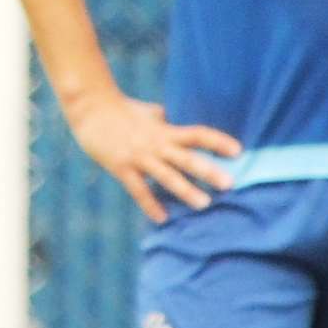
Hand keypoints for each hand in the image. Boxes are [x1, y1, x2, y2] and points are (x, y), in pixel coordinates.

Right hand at [65, 87, 240, 224]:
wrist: (90, 108)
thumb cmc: (120, 110)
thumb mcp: (148, 113)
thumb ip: (164, 121)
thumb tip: (176, 120)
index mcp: (164, 130)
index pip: (197, 134)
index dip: (217, 142)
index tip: (238, 150)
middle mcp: (155, 144)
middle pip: (186, 158)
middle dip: (208, 171)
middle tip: (230, 184)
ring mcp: (139, 157)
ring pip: (166, 176)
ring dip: (186, 191)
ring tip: (204, 204)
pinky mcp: (121, 167)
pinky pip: (138, 189)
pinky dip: (150, 205)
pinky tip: (163, 218)